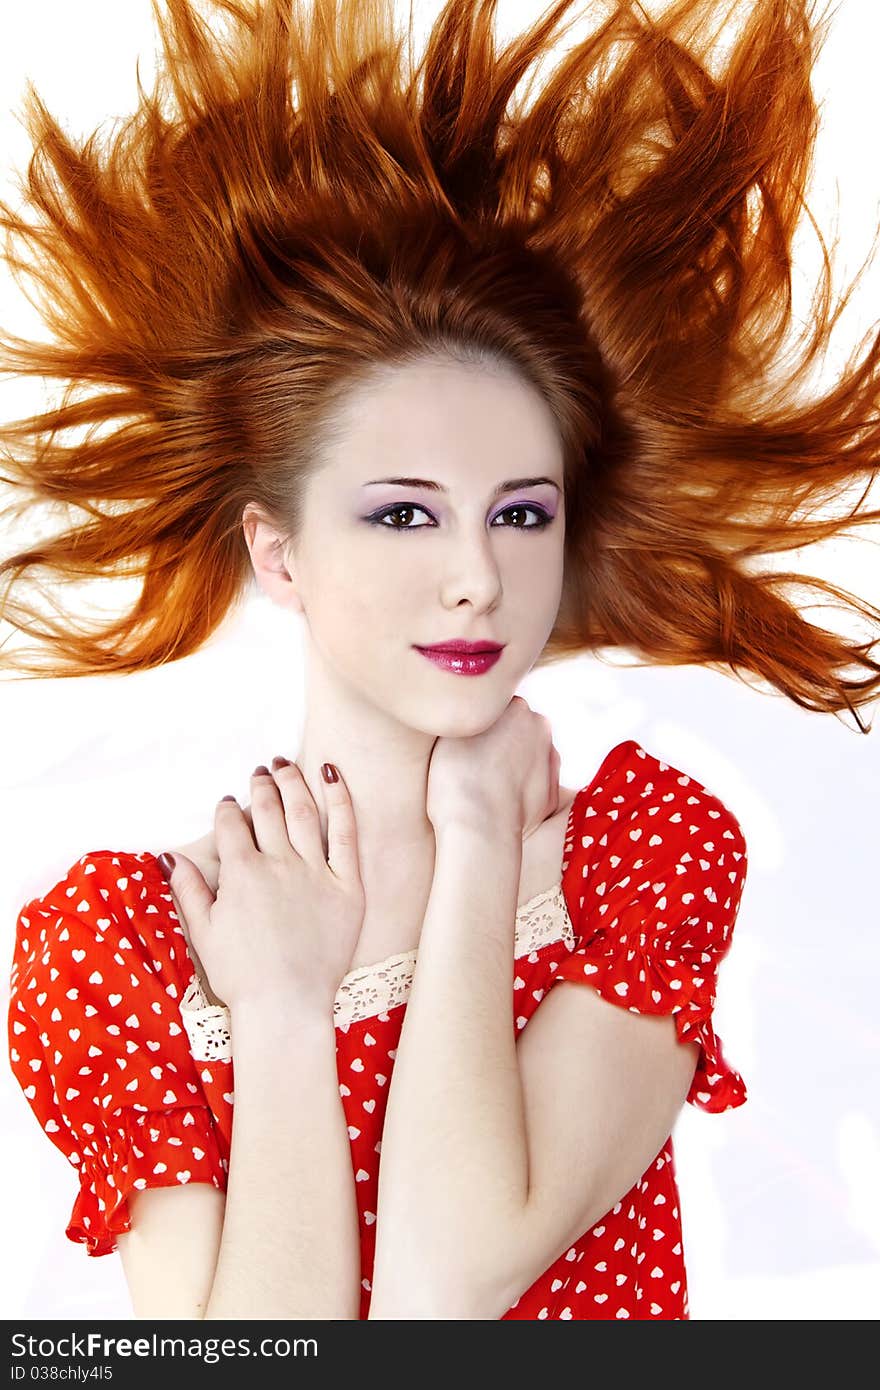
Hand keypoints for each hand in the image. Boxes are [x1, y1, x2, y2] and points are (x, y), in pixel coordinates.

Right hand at [162, 760, 364, 1014]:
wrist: (286, 1006)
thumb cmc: (241, 976)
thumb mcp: (203, 931)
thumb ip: (188, 888)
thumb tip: (168, 856)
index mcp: (241, 873)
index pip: (231, 824)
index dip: (227, 809)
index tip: (227, 804)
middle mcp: (278, 864)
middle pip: (268, 809)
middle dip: (260, 785)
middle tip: (259, 772)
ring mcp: (315, 871)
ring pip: (304, 811)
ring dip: (293, 782)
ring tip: (286, 766)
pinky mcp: (348, 885)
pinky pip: (346, 832)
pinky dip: (340, 799)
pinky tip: (333, 775)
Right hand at [426, 695, 560, 839]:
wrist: (478, 825)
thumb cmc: (454, 776)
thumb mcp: (450, 730)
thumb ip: (468, 715)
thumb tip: (468, 715)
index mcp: (517, 707)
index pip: (499, 707)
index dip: (481, 725)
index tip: (467, 742)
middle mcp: (540, 729)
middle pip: (519, 729)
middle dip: (504, 742)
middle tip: (476, 763)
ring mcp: (551, 762)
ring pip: (530, 758)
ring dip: (514, 766)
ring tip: (487, 787)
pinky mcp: (552, 795)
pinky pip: (534, 787)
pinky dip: (521, 792)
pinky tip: (499, 803)